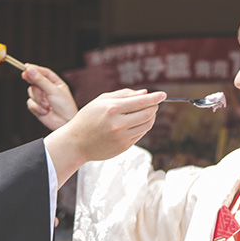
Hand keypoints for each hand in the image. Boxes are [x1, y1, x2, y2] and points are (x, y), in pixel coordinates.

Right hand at [23, 65, 77, 130]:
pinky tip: (45, 111)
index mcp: (56, 83)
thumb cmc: (64, 106)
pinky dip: (37, 107)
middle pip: (35, 81)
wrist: (65, 123)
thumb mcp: (53, 90)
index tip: (26, 66)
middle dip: (31, 79)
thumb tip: (29, 70)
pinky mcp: (37, 108)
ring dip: (38, 99)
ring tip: (47, 105)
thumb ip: (40, 81)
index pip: (44, 73)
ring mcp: (42, 98)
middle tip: (24, 75)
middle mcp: (48, 89)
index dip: (35, 69)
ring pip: (31, 92)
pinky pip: (30, 103)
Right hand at [44, 89, 165, 185]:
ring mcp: (122, 138)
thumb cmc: (87, 118)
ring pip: (147, 125)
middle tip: (153, 103)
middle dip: (154, 106)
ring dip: (150, 117)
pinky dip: (142, 127)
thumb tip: (145, 93)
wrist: (75, 143)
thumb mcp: (101, 100)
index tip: (164, 94)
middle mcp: (118, 124)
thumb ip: (124, 95)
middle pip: (149, 113)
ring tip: (145, 112)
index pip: (142, 102)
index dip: (156, 97)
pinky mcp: (124, 147)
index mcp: (112, 109)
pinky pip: (140, 134)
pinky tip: (135, 123)